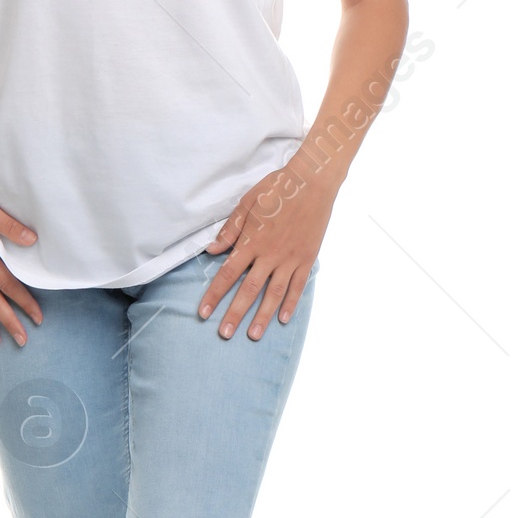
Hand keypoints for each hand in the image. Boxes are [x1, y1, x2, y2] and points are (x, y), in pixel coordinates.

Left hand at [198, 164, 331, 337]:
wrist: (313, 182)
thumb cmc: (277, 189)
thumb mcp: (247, 203)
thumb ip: (230, 230)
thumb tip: (212, 251)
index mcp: (251, 241)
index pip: (227, 274)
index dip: (214, 295)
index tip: (203, 313)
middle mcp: (269, 254)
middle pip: (248, 290)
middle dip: (235, 313)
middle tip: (225, 334)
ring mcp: (290, 258)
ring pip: (274, 293)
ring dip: (262, 316)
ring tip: (254, 335)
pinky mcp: (307, 258)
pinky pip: (297, 285)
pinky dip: (290, 303)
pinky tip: (283, 318)